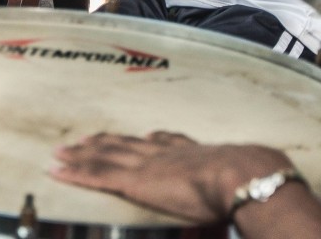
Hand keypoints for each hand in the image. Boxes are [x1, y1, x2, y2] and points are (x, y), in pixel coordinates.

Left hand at [52, 132, 293, 224]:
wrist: (245, 175)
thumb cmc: (253, 177)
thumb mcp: (248, 174)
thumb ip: (242, 176)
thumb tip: (262, 179)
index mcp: (191, 152)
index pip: (161, 142)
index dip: (144, 141)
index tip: (137, 138)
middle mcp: (164, 153)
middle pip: (126, 144)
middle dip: (103, 142)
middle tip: (84, 140)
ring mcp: (147, 165)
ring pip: (104, 156)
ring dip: (81, 154)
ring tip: (62, 152)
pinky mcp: (135, 181)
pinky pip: (96, 175)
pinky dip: (74, 172)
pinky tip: (58, 170)